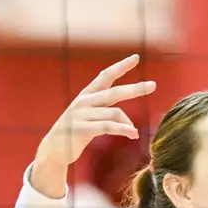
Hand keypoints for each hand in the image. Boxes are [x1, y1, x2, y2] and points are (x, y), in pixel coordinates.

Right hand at [30, 55, 155, 198]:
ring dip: (127, 124)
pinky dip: (123, 130)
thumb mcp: (88, 116)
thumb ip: (103, 111)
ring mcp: (82, 114)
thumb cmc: (75, 132)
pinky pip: (108, 127)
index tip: (136, 57)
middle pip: (115, 92)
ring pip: (114, 113)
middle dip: (135, 88)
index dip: (121, 66)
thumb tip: (125, 116)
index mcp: (87, 95)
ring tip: (134, 132)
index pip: (106, 76)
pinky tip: (132, 134)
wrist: (54, 150)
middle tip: (153, 85)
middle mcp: (84, 101)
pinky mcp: (81, 129)